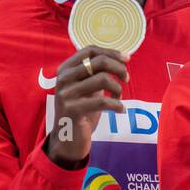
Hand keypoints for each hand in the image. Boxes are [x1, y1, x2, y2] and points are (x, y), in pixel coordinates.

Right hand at [44, 46, 128, 167]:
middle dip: (119, 68)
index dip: (111, 52)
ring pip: (103, 79)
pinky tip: (120, 110)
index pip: (90, 50)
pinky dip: (117, 105)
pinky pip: (103, 101)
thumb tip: (120, 58)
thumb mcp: (86, 87)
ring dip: (118, 88)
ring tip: (119, 98)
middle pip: (99, 61)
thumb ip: (95, 72)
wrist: (68, 138)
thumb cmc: (81, 110)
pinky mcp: (73, 109)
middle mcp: (63, 78)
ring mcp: (66, 94)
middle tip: (126, 78)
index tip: (126, 59)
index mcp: (65, 69)